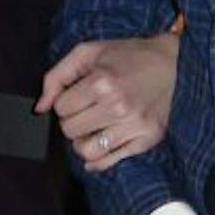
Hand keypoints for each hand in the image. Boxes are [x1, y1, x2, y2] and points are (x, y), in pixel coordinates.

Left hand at [37, 32, 180, 170]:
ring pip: (87, 151)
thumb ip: (57, 76)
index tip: (77, 96)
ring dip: (83, 141)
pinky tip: (99, 144)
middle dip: (72, 121)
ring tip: (92, 128)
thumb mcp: (89, 52)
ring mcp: (134, 126)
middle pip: (70, 131)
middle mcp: (118, 107)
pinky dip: (97, 159)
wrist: (174, 64)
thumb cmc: (129, 56)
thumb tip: (40, 107)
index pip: (61, 108)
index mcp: (102, 82)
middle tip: (85, 111)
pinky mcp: (147, 139)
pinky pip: (109, 161)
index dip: (63, 102)